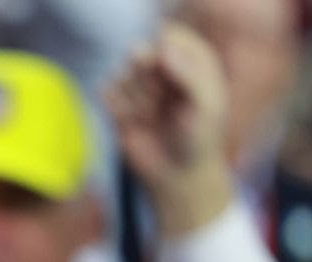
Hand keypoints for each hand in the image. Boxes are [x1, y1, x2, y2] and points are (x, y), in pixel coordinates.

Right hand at [106, 22, 233, 235]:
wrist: (176, 176)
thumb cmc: (198, 140)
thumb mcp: (205, 105)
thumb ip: (189, 74)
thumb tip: (162, 47)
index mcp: (190, 63)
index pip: (171, 37)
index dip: (164, 50)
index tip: (165, 68)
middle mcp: (163, 72)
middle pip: (143, 53)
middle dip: (146, 74)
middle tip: (154, 94)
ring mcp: (139, 89)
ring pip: (123, 73)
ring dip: (134, 95)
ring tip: (148, 116)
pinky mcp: (119, 107)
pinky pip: (106, 91)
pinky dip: (116, 106)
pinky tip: (130, 121)